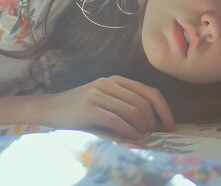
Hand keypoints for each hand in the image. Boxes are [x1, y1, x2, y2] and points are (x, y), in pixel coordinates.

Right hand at [41, 75, 175, 139]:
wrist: (50, 109)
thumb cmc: (80, 109)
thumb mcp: (105, 99)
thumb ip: (126, 104)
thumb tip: (154, 124)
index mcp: (117, 80)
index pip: (150, 92)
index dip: (165, 111)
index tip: (171, 128)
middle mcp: (109, 83)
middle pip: (144, 103)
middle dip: (154, 124)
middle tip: (154, 138)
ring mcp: (98, 94)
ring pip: (133, 111)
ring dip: (143, 129)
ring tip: (143, 140)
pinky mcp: (89, 108)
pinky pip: (117, 121)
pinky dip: (129, 132)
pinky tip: (132, 140)